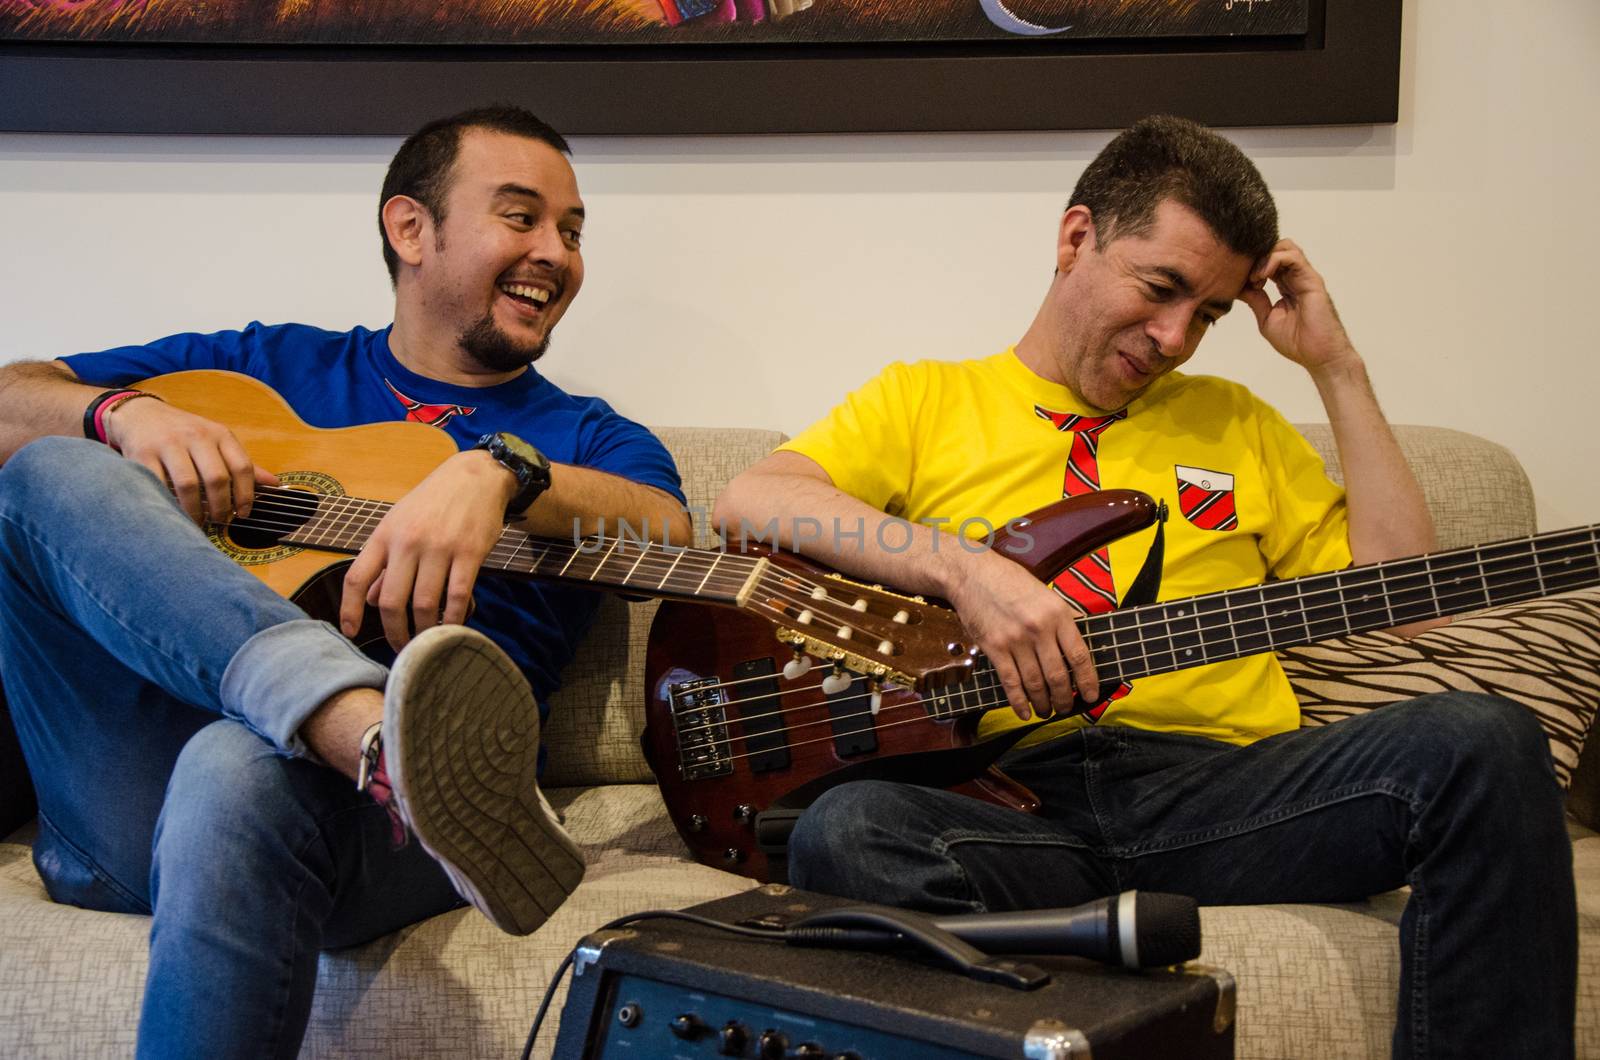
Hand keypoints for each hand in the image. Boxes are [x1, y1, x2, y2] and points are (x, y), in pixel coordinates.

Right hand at [104, 395, 277, 523]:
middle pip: (217, 477)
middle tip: (220, 521)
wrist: (140, 413)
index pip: (242, 466)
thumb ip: (242, 464)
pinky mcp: (142, 453)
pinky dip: (167, 502)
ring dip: (195, 510)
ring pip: (188, 483)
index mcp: (219, 434)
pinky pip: (158, 483)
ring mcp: (168, 443)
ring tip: (198, 523)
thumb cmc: (185, 433)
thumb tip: (275, 484)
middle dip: (221, 506)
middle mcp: (196, 436)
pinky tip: (173, 512)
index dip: (246, 494)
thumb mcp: (216, 441)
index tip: (243, 514)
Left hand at [339, 450, 515, 650]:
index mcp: (385, 535)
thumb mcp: (399, 524)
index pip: (356, 577)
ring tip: (427, 640)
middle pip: (391, 600)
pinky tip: (452, 627)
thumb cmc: (433, 502)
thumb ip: (383, 562)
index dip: (349, 610)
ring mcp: (439, 547)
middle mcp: (408, 542)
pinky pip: (458, 596)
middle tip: (402, 647)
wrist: (475, 476)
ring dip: (424, 630)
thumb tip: (369, 599)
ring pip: (424, 603)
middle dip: (394, 632)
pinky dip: (453, 619)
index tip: (351, 632)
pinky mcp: (469, 553)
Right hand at [945, 549, 1098, 719]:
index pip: (1079, 655)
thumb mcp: (1045, 593)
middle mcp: (1039, 628)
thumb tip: (1082, 640)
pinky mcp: (994, 648)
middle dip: (1065, 698)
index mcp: (1057, 614)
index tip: (1091, 695)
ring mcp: (1015, 640)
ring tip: (1047, 711)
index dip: (1088, 681)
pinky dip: (1019, 702)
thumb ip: (1063, 617)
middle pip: (1058, 675)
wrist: (972, 574)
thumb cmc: (1009, 581)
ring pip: (1035, 683)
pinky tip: (1024, 711)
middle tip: (1066, 707)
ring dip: (1043, 703)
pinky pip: (1010, 682)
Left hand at [1238, 239, 1360, 374]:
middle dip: (1257, 258)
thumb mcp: (1267, 320)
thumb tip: (1240, 287)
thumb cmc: (1297, 342)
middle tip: (1247, 278)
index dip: (1251, 266)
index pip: (1269, 261)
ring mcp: (1305, 277)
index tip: (1240, 282)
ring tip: (1255, 278)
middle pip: (1276, 248)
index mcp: (1286, 285)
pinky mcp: (1312, 280)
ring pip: (1285, 247)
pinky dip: (1274, 260)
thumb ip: (1256, 301)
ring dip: (1264, 257)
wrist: (1319, 356)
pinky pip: (1293, 257)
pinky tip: (1262, 277)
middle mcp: (1296, 278)